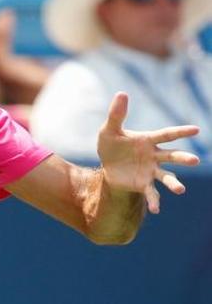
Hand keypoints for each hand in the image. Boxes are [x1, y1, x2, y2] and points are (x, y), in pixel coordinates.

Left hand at [97, 92, 200, 212]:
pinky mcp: (144, 184)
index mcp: (149, 141)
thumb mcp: (109, 130)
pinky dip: (155, 201)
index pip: (167, 134)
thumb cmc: (112, 145)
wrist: (107, 165)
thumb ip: (116, 114)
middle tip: (195, 161)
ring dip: (173, 183)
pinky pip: (151, 193)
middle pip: (172, 156)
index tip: (196, 130)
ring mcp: (151, 171)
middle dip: (183, 158)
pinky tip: (156, 209)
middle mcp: (154, 156)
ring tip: (180, 190)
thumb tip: (121, 93)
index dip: (181, 132)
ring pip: (166, 176)